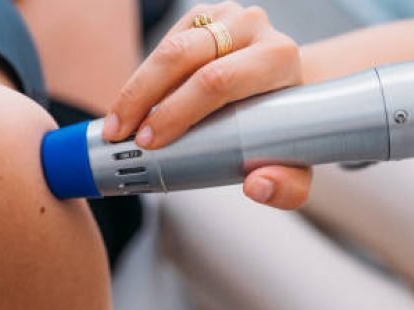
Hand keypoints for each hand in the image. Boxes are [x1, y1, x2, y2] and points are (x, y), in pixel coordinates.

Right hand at [103, 2, 310, 208]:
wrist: (285, 93)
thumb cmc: (286, 130)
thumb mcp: (296, 165)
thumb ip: (287, 187)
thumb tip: (256, 186)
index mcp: (278, 57)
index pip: (218, 81)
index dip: (177, 110)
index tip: (150, 142)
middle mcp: (254, 28)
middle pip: (184, 58)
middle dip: (145, 100)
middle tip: (123, 136)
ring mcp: (227, 17)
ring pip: (168, 49)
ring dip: (137, 89)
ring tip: (118, 125)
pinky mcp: (204, 17)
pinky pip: (163, 44)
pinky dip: (144, 77)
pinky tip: (133, 106)